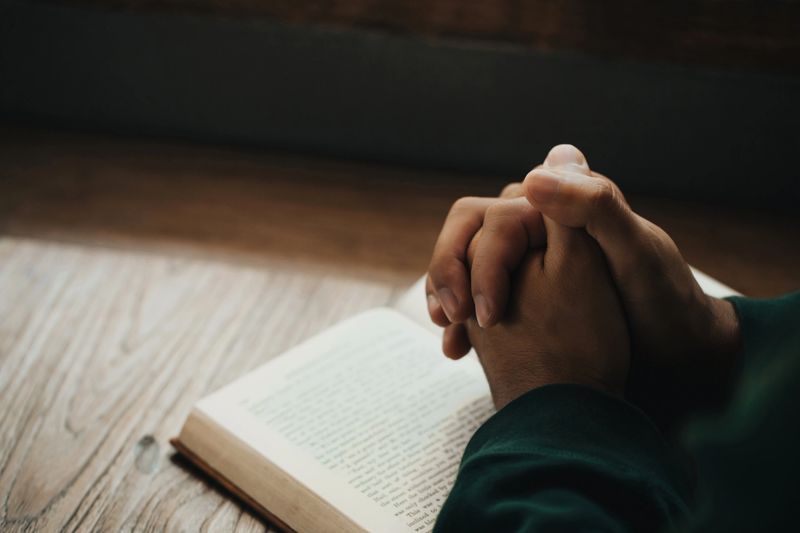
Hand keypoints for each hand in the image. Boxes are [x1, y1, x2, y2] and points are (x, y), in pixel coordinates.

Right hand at [427, 145, 740, 424]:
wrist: (679, 356)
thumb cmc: (665, 303)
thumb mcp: (635, 254)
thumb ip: (594, 207)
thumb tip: (531, 176)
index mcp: (562, 207)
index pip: (490, 216)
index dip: (468, 255)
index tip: (474, 308)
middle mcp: (541, 227)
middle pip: (468, 237)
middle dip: (449, 274)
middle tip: (450, 318)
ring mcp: (531, 261)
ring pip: (467, 266)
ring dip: (449, 297)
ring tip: (452, 339)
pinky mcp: (529, 292)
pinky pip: (480, 295)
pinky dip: (465, 320)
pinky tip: (460, 348)